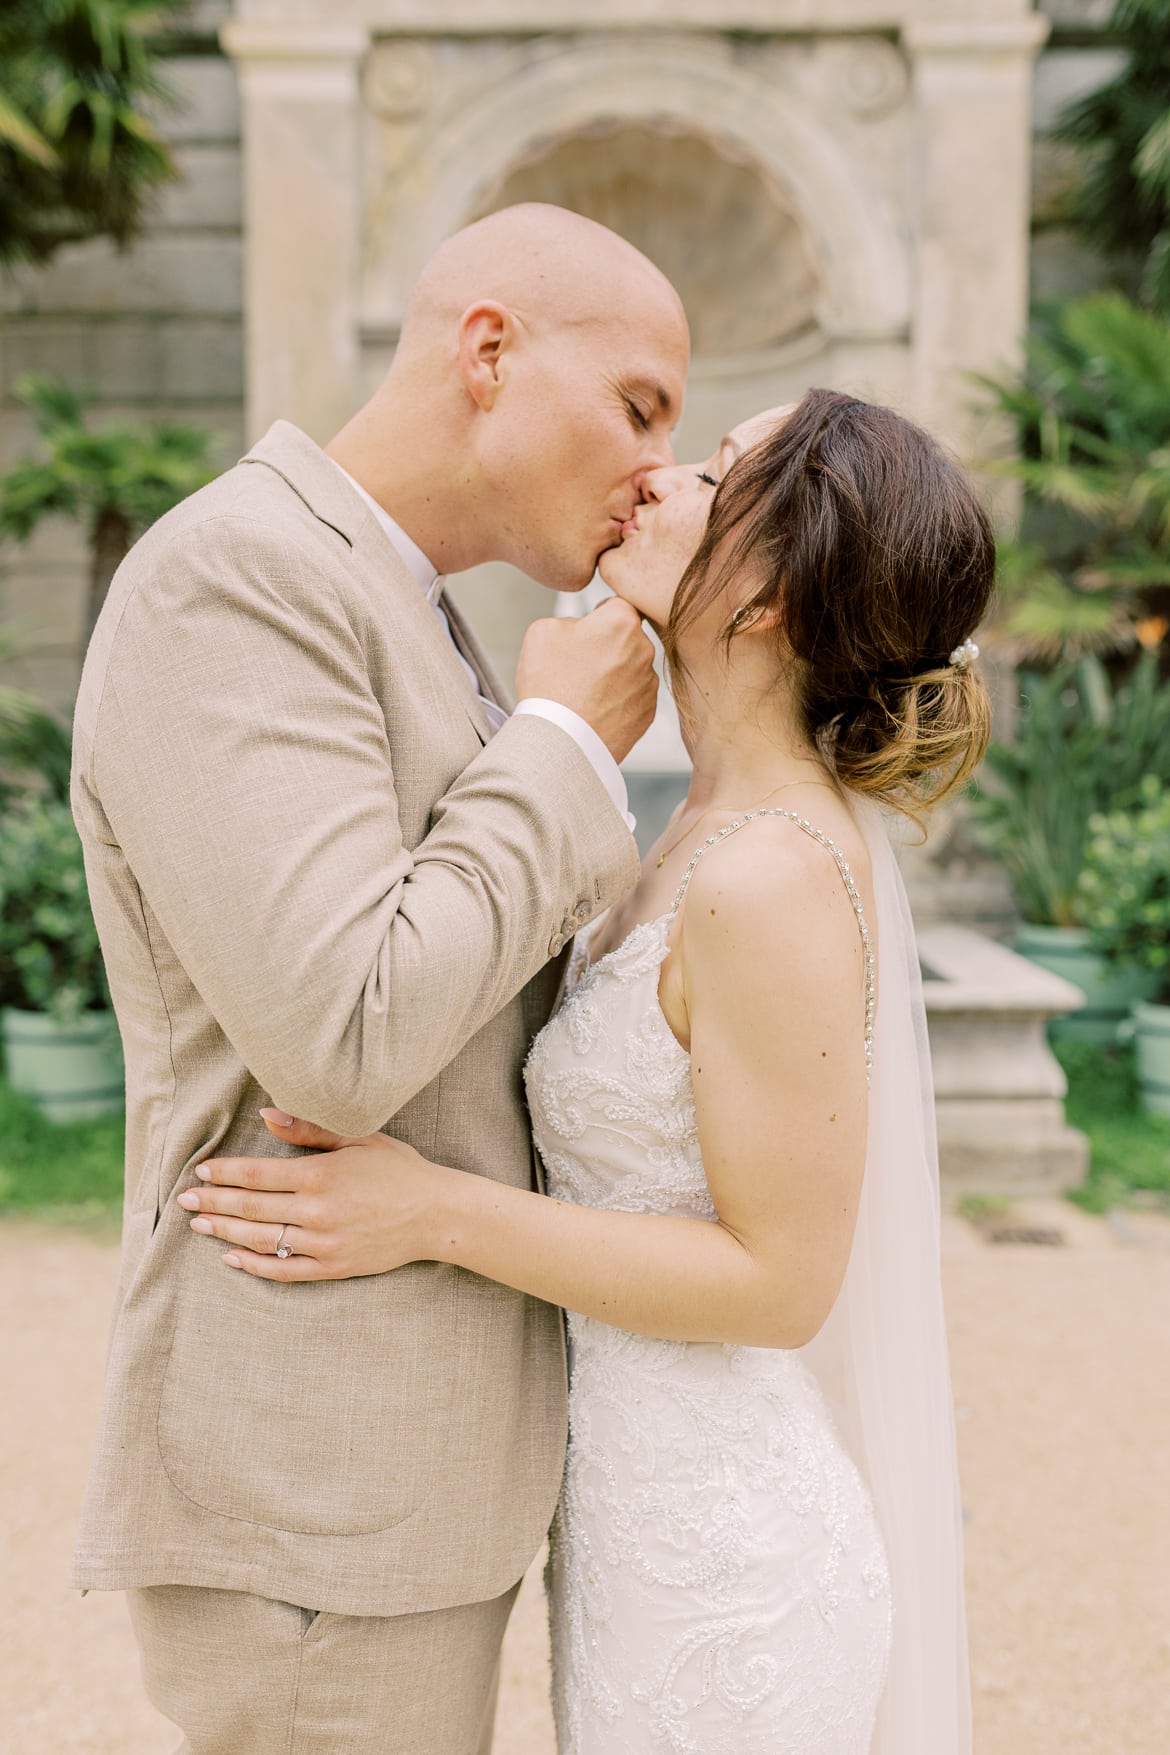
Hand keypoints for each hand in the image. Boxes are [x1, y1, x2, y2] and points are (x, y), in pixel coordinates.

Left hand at [176, 1109, 455, 1280]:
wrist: (436, 1215)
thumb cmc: (398, 1170)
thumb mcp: (358, 1138)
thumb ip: (309, 1130)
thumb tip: (267, 1115)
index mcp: (320, 1175)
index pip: (258, 1175)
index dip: (226, 1174)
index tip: (202, 1173)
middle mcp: (317, 1212)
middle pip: (251, 1208)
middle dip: (214, 1202)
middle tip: (184, 1200)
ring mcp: (323, 1243)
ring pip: (261, 1239)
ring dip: (225, 1231)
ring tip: (199, 1224)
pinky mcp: (332, 1266)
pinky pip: (284, 1270)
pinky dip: (254, 1265)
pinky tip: (232, 1256)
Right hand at [516, 596, 657, 763]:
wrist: (561, 742)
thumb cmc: (549, 686)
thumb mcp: (542, 631)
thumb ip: (571, 618)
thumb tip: (585, 628)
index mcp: (621, 622)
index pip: (617, 604)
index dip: (600, 614)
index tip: (588, 629)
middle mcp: (644, 650)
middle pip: (627, 638)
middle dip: (608, 646)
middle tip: (580, 665)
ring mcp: (649, 683)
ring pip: (632, 668)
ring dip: (614, 674)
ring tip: (584, 692)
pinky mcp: (648, 711)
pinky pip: (634, 695)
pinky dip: (618, 699)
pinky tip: (595, 708)